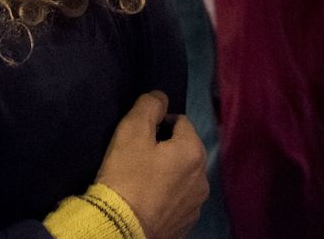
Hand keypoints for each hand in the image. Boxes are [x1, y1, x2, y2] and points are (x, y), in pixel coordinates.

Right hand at [95, 91, 207, 238]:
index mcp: (193, 151)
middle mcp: (203, 178)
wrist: (120, 230)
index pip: (180, 122)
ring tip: (143, 181)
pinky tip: (148, 200)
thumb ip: (149, 106)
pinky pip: (179, 200)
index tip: (140, 136)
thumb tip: (160, 97)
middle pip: (185, 149)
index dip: (159, 124)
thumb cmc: (127, 177)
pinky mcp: (186, 225)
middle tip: (139, 157)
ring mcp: (196, 204)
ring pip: (183, 176)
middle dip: (166, 148)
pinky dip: (167, 196)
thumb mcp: (131, 132)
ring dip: (169, 173)